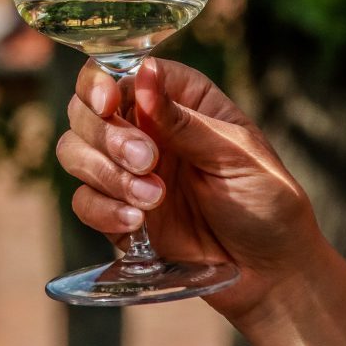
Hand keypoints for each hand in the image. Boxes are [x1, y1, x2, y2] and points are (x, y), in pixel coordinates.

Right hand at [57, 57, 324, 322]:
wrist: (272, 273)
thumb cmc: (268, 201)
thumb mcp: (235, 153)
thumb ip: (184, 119)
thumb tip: (144, 72)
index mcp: (175, 99)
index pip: (117, 73)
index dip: (100, 84)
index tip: (108, 104)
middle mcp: (143, 128)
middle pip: (84, 110)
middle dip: (106, 136)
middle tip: (147, 162)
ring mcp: (126, 171)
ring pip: (74, 152)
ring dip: (106, 174)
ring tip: (153, 200)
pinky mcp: (117, 212)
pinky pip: (84, 202)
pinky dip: (102, 210)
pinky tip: (136, 223)